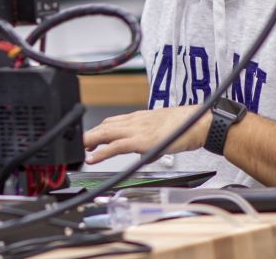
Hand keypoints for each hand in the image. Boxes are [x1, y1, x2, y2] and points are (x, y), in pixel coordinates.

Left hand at [82, 105, 211, 164]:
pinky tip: (93, 158)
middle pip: (104, 126)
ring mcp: (137, 130)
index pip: (111, 122)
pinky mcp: (142, 141)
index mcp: (139, 118)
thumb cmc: (184, 126)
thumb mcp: (160, 129)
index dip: (97, 130)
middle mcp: (134, 121)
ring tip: (79, 150)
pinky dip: (102, 152)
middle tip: (77, 144)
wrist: (198, 123)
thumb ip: (147, 137)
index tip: (89, 138)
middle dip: (88, 135)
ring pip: (105, 133)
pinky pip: (116, 146)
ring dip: (89, 141)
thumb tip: (141, 150)